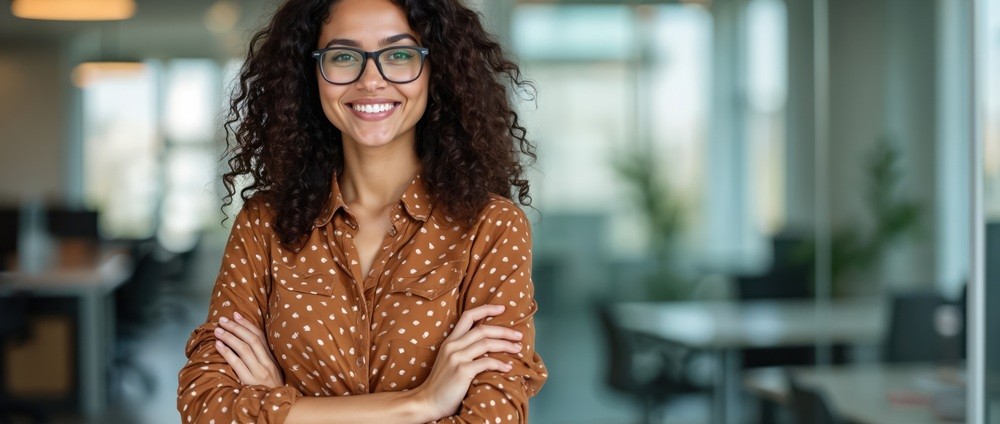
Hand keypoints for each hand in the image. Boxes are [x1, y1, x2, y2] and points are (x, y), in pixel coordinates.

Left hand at [214, 312, 283, 388]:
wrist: (276, 407)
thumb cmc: (270, 390)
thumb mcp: (271, 372)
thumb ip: (262, 359)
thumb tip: (246, 342)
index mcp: (272, 359)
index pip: (259, 336)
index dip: (247, 324)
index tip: (236, 315)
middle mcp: (267, 363)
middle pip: (251, 339)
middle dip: (236, 327)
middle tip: (223, 320)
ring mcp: (259, 372)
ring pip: (244, 349)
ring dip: (229, 337)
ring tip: (218, 331)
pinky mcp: (250, 381)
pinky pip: (237, 363)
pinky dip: (227, 352)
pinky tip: (219, 345)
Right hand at [414, 304, 522, 420]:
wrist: (428, 402)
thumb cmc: (442, 384)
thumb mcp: (450, 360)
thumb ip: (463, 350)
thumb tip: (488, 344)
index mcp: (450, 341)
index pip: (468, 316)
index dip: (486, 309)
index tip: (502, 308)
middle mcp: (453, 346)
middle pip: (483, 329)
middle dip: (504, 330)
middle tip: (519, 335)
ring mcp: (456, 358)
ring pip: (487, 343)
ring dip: (506, 345)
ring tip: (518, 349)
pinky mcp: (461, 371)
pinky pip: (486, 362)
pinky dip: (500, 364)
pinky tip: (508, 367)